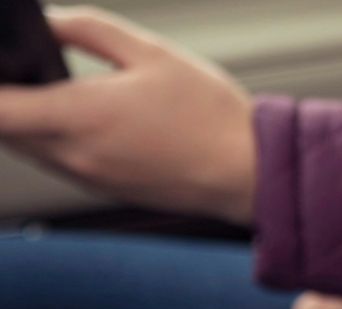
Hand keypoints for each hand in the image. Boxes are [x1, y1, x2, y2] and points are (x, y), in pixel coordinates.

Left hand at [0, 7, 255, 222]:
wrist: (250, 174)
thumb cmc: (210, 116)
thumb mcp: (152, 53)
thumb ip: (88, 29)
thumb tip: (47, 21)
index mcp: (80, 115)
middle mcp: (75, 154)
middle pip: (2, 129)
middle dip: (5, 100)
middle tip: (25, 71)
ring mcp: (87, 177)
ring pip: (26, 146)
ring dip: (27, 119)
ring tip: (57, 91)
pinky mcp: (102, 189)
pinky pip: (56, 160)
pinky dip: (53, 137)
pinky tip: (86, 118)